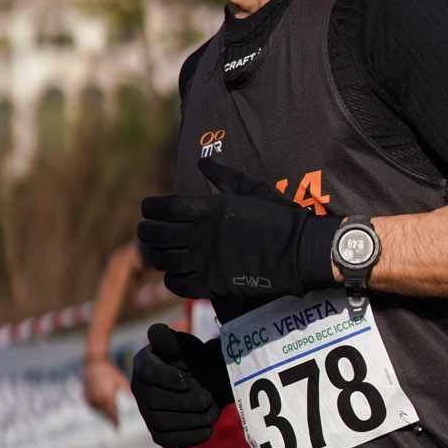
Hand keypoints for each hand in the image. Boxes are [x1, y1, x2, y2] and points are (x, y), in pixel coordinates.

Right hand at [82, 356, 129, 427]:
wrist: (94, 363)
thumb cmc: (110, 371)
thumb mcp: (121, 380)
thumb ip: (128, 392)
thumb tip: (136, 401)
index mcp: (107, 397)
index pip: (112, 413)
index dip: (115, 421)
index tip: (118, 428)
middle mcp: (98, 400)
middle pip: (105, 414)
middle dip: (110, 419)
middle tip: (115, 425)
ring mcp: (90, 398)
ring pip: (98, 411)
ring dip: (104, 414)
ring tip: (110, 418)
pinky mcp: (85, 396)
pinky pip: (92, 406)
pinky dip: (97, 409)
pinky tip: (102, 410)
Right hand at [130, 323, 232, 447]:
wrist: (210, 381)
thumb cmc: (196, 360)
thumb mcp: (186, 345)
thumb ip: (171, 339)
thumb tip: (155, 331)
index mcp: (143, 363)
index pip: (147, 372)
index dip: (165, 378)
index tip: (185, 382)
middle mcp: (139, 389)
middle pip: (154, 400)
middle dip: (183, 401)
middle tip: (208, 399)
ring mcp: (147, 412)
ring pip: (161, 422)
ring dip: (189, 420)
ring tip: (212, 413)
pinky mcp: (158, 432)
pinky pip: (167, 440)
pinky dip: (188, 438)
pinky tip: (207, 430)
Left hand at [138, 163, 335, 301]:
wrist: (300, 251)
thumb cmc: (279, 216)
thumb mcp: (252, 188)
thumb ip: (224, 176)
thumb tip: (204, 162)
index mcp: (208, 208)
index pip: (163, 207)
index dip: (151, 208)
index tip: (148, 208)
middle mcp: (201, 234)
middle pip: (156, 233)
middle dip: (146, 231)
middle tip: (146, 231)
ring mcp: (205, 261)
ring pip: (163, 260)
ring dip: (155, 255)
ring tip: (157, 252)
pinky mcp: (212, 285)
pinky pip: (178, 284)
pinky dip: (171, 279)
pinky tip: (174, 274)